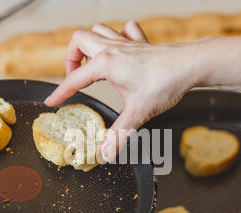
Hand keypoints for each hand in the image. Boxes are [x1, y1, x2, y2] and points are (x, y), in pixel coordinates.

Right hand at [44, 21, 198, 161]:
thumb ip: (119, 134)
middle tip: (75, 78)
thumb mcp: (138, 112)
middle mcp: (112, 48)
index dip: (60, 92)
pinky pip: (123, 30)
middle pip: (78, 41)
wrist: (189, 65)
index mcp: (105, 64)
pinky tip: (120, 51)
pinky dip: (117, 37)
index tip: (51, 101)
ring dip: (90, 44)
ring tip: (91, 64)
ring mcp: (126, 42)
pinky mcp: (140, 42)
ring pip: (97, 30)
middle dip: (71, 59)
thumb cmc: (165, 83)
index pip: (74, 79)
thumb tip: (105, 153)